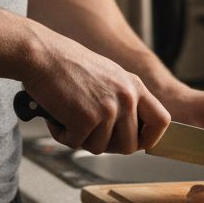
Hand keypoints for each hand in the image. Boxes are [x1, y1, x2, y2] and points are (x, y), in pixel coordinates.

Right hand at [23, 31, 170, 155]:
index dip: (150, 139)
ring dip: (81, 138)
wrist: (42, 54)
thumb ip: (122, 99)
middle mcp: (126, 98)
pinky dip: (62, 135)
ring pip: (100, 148)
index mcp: (134, 86)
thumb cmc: (68, 64)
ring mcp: (108, 109)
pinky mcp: (86, 119)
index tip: (137, 143)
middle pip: (130, 146)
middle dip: (108, 145)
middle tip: (89, 132)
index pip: (162, 121)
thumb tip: (129, 131)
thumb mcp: (109, 76)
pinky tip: (57, 115)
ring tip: (69, 115)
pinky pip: (76, 143)